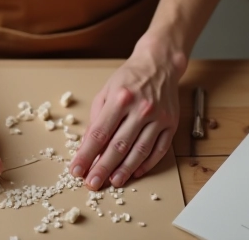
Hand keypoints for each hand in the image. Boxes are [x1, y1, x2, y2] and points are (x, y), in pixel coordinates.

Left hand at [68, 44, 182, 189]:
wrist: (159, 65)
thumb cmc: (129, 78)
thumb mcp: (105, 92)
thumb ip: (96, 118)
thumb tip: (87, 146)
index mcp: (120, 99)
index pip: (99, 133)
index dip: (86, 155)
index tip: (77, 170)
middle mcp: (140, 109)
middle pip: (118, 146)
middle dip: (102, 168)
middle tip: (92, 184)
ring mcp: (158, 117)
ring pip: (139, 151)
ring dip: (125, 170)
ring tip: (113, 182)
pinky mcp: (171, 124)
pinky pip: (158, 150)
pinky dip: (146, 164)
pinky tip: (135, 172)